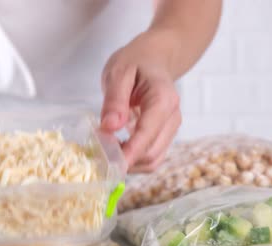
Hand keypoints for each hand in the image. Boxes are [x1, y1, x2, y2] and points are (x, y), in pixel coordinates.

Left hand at [100, 33, 180, 172]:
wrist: (154, 58)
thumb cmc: (136, 62)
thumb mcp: (118, 72)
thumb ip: (115, 100)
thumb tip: (110, 127)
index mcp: (163, 99)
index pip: (147, 133)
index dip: (128, 153)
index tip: (108, 162)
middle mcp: (172, 117)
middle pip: (151, 153)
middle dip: (125, 159)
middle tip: (99, 150)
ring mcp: (171, 128)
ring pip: (153, 160)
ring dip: (129, 162)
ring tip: (107, 149)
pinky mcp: (165, 135)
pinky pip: (151, 156)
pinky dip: (134, 158)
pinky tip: (117, 147)